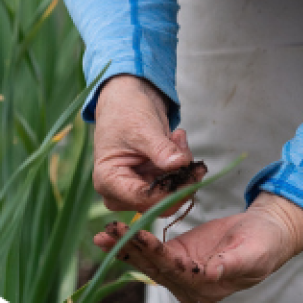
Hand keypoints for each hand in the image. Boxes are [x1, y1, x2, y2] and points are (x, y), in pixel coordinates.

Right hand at [92, 74, 201, 215]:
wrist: (126, 99)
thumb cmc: (126, 112)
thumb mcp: (143, 128)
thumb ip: (161, 149)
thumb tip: (180, 164)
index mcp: (108, 181)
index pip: (143, 199)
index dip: (171, 193)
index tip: (194, 176)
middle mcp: (120, 192)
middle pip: (158, 202)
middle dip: (180, 180)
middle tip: (188, 151)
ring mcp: (136, 187)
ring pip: (170, 193)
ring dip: (182, 168)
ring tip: (178, 137)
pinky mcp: (150, 181)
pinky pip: (174, 182)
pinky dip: (181, 162)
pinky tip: (176, 139)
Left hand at [93, 192, 302, 302]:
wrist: (267, 234)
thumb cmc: (265, 244)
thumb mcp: (255, 253)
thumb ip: (235, 263)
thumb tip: (214, 272)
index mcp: (208, 286)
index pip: (177, 272)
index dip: (157, 256)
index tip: (139, 238)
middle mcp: (190, 284)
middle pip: (155, 269)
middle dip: (131, 250)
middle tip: (108, 233)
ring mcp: (182, 271)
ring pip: (149, 262)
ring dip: (126, 246)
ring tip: (103, 233)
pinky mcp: (179, 255)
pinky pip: (152, 251)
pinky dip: (134, 241)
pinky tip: (116, 233)